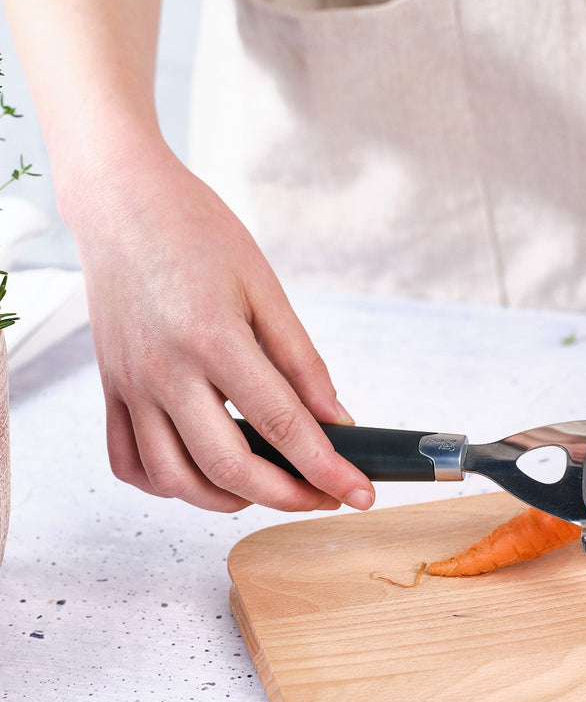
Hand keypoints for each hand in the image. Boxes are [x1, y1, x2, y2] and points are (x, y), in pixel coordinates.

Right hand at [71, 140, 375, 513]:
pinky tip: (202, 474)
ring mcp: (130, 385)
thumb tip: (338, 419)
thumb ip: (301, 359)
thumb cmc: (196, 232)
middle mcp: (164, 371)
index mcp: (212, 338)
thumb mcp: (263, 286)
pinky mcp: (109, 389)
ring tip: (268, 487)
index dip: (326, 467)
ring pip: (174, 479)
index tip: (360, 493)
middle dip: (285, 496)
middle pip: (227, 467)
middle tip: (323, 496)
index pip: (281, 424)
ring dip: (225, 500)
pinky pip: (128, 461)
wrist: (121, 201)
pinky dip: (167, 485)